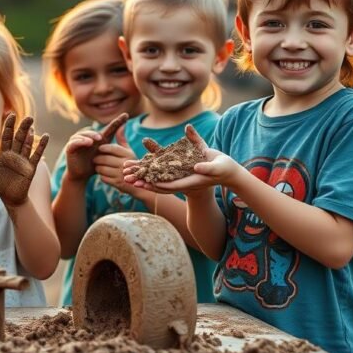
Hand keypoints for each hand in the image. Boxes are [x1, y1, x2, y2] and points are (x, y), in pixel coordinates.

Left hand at [0, 113, 49, 207]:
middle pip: (19, 138)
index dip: (9, 126)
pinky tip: (45, 137)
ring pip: (27, 144)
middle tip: (28, 117)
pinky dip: (41, 146)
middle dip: (22, 127)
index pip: (7, 136)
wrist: (11, 198)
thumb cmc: (0, 187)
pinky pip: (36, 155)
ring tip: (32, 124)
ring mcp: (23, 160)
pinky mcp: (31, 167)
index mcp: (4, 154)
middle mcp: (14, 155)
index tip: (11, 115)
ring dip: (30, 135)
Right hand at [63, 113, 127, 181]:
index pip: (109, 128)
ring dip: (90, 135)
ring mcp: (77, 141)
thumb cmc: (94, 164)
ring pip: (83, 135)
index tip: (127, 115)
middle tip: (103, 136)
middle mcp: (87, 137)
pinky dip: (81, 141)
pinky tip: (88, 143)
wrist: (82, 175)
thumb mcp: (107, 155)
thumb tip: (129, 141)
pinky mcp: (70, 147)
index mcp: (98, 138)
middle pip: (93, 131)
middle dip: (99, 132)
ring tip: (97, 139)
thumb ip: (117, 146)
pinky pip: (75, 142)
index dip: (118, 121)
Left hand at [93, 126, 135, 188]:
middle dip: (97, 159)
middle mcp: (125, 164)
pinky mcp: (117, 183)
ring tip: (100, 166)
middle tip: (96, 159)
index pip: (112, 148)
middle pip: (104, 159)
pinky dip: (102, 176)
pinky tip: (105, 175)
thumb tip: (121, 125)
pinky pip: (103, 178)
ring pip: (101, 168)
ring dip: (98, 168)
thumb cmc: (130, 164)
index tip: (100, 148)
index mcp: (128, 154)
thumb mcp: (128, 151)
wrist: (136, 184)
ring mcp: (121, 174)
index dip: (103, 148)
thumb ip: (122, 139)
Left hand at [124, 125, 238, 194]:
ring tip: (126, 177)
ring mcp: (179, 178)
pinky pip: (161, 174)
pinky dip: (149, 172)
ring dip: (142, 178)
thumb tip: (197, 168)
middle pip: (160, 183)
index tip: (145, 184)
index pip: (172, 185)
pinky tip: (137, 170)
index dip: (158, 184)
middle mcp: (183, 181)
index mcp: (191, 181)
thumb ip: (208, 167)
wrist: (226, 172)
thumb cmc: (224, 168)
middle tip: (128, 180)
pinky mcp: (178, 173)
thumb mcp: (217, 167)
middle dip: (144, 182)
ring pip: (157, 179)